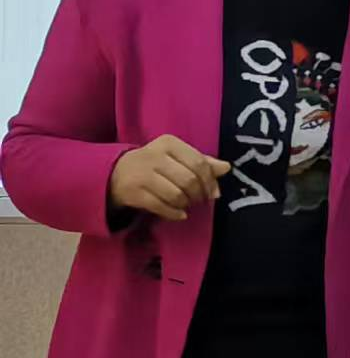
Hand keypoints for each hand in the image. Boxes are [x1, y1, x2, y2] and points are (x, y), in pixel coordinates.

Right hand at [108, 135, 230, 222]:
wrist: (114, 173)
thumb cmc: (155, 164)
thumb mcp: (176, 157)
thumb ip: (202, 161)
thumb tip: (227, 168)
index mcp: (169, 143)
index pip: (198, 162)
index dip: (210, 180)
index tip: (213, 192)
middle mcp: (154, 156)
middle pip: (189, 180)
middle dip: (199, 194)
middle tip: (201, 200)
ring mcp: (142, 175)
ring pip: (176, 194)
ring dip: (186, 204)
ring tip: (187, 204)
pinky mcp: (133, 193)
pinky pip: (161, 206)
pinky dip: (174, 213)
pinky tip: (179, 214)